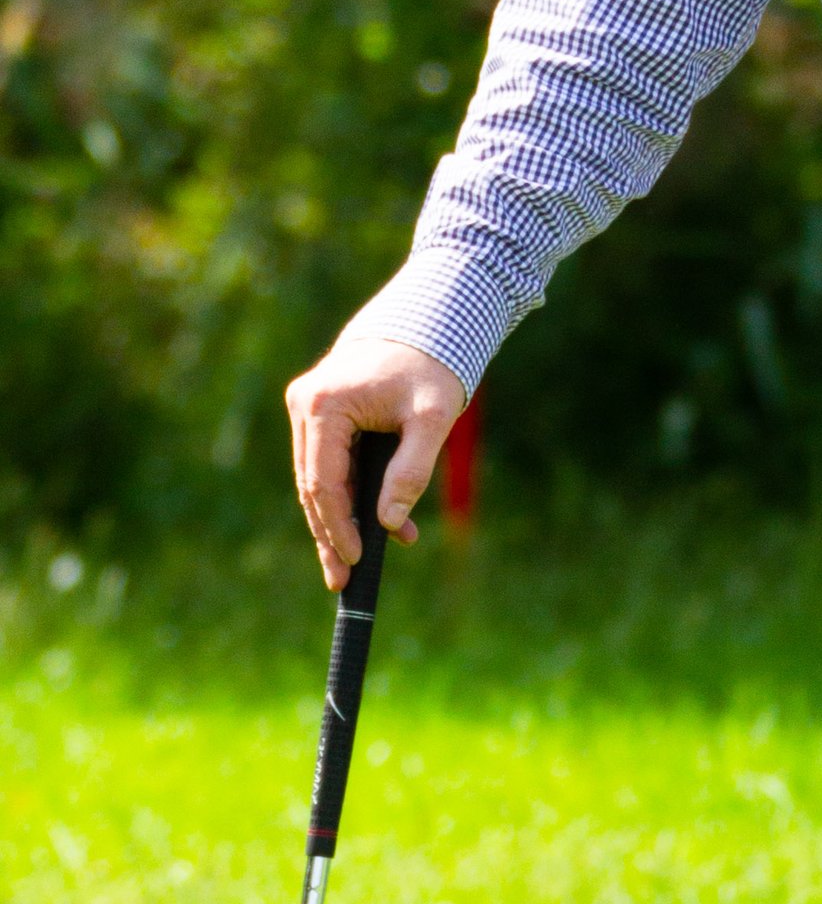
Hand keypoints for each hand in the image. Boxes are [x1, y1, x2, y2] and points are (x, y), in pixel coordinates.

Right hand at [284, 333, 467, 590]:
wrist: (425, 322)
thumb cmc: (432, 367)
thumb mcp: (433, 420)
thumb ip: (412, 472)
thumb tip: (390, 524)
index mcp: (324, 405)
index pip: (324, 482)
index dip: (339, 526)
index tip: (354, 561)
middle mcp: (305, 405)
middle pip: (313, 487)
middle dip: (330, 535)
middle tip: (342, 581)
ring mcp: (307, 408)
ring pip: (317, 479)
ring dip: (339, 520)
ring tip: (354, 564)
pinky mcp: (320, 412)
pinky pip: (329, 464)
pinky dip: (349, 495)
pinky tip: (377, 525)